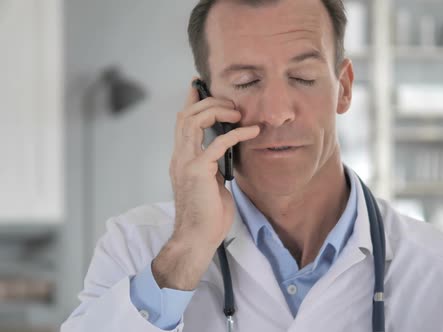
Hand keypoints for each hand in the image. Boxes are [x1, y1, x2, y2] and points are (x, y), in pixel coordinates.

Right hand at [152, 79, 259, 289]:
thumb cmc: (207, 215)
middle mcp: (179, 156)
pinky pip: (218, 143)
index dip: (191, 101)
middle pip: (186, 115)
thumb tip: (226, 153)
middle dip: (208, 101)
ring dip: (217, 110)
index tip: (200, 86)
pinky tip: (252, 131)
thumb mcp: (211, 183)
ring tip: (238, 113)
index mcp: (181, 158)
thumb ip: (213, 165)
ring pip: (193, 121)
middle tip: (231, 102)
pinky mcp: (198, 171)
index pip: (182, 122)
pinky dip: (236, 134)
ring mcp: (186, 163)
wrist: (197, 238)